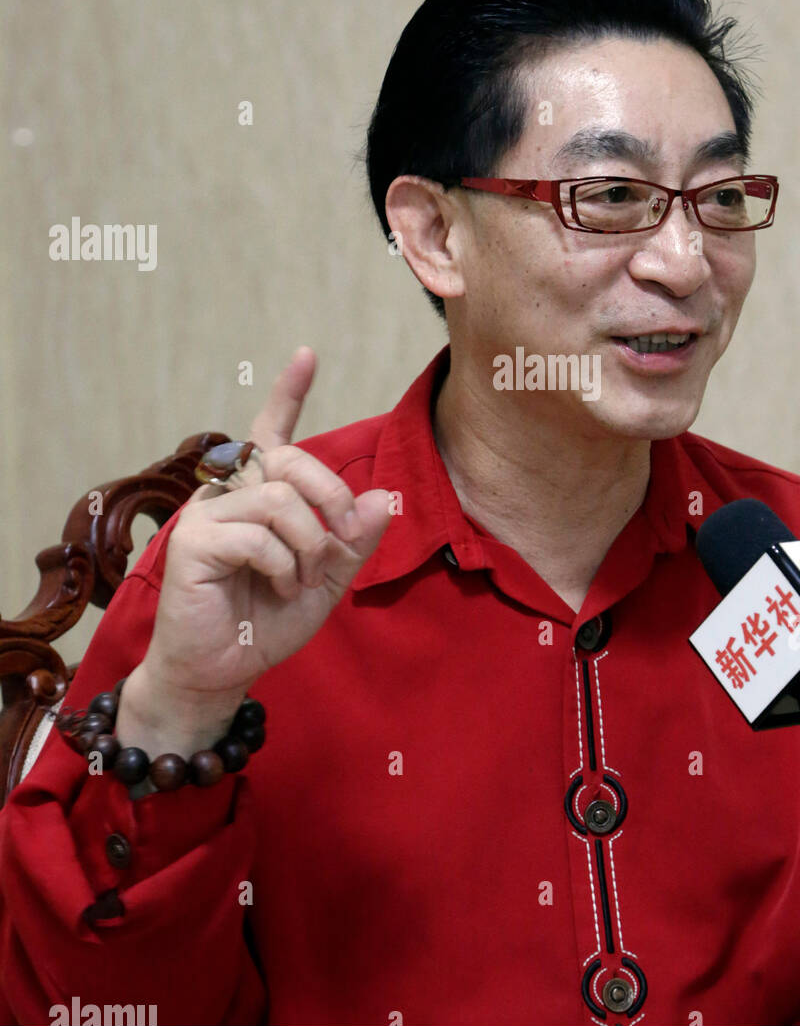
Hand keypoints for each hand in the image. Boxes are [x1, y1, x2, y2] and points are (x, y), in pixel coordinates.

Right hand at [138, 346, 391, 713]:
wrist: (223, 671)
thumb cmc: (266, 622)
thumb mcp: (329, 580)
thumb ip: (354, 541)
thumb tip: (381, 498)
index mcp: (258, 495)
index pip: (272, 432)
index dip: (288, 393)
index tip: (307, 355)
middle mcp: (228, 493)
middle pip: (290, 461)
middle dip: (330, 497)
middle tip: (339, 542)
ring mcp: (206, 514)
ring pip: (278, 498)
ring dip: (308, 543)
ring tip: (303, 578)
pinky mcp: (192, 542)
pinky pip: (256, 534)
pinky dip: (283, 564)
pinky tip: (280, 586)